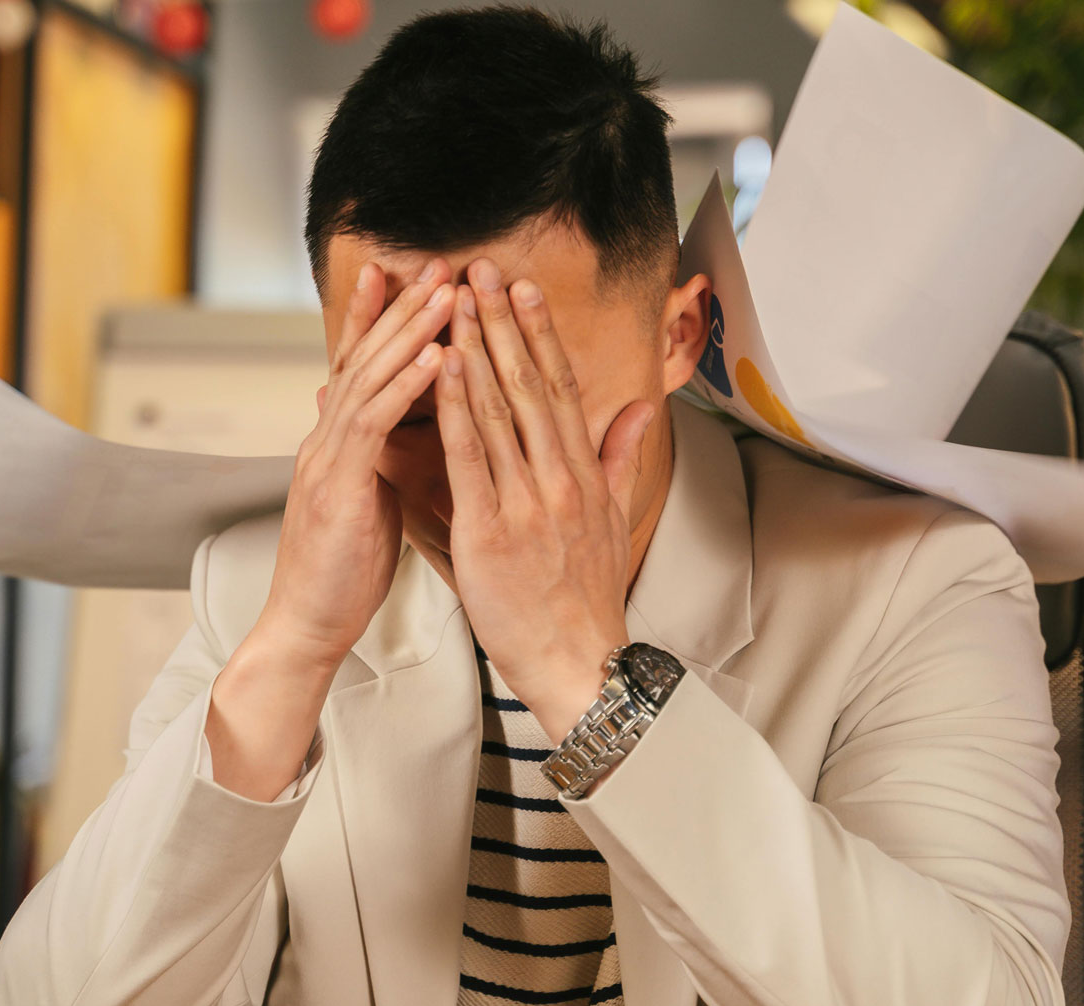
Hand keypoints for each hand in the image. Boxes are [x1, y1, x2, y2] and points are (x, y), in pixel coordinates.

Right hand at [255, 256, 456, 670]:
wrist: (306, 625)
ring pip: (368, 376)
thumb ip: (378, 461)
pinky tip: (436, 357)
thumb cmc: (343, 573)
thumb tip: (400, 437)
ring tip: (446, 291)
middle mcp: (325, 439)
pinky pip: (374, 423)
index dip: (378, 318)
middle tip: (432, 261)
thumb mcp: (367, 503)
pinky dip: (405, 385)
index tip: (405, 275)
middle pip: (362, 356)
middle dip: (397, 305)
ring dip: (408, 330)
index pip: (359, 366)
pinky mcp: (337, 485)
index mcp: (336, 444)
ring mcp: (327, 458)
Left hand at [432, 259, 656, 742]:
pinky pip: (470, 457)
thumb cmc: (587, 598)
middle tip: (483, 268)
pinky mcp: (491, 530)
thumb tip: (639, 410)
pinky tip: (443, 367)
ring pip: (500, 409)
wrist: (578, 660)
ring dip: (477, 347)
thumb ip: (622, 459)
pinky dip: (456, 407)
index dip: (540, 333)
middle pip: (530, 384)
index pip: (560, 388)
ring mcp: (527, 502)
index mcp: (584, 474)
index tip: (523, 289)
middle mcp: (560, 479)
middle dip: (505, 322)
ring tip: (457, 299)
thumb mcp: (616, 521)